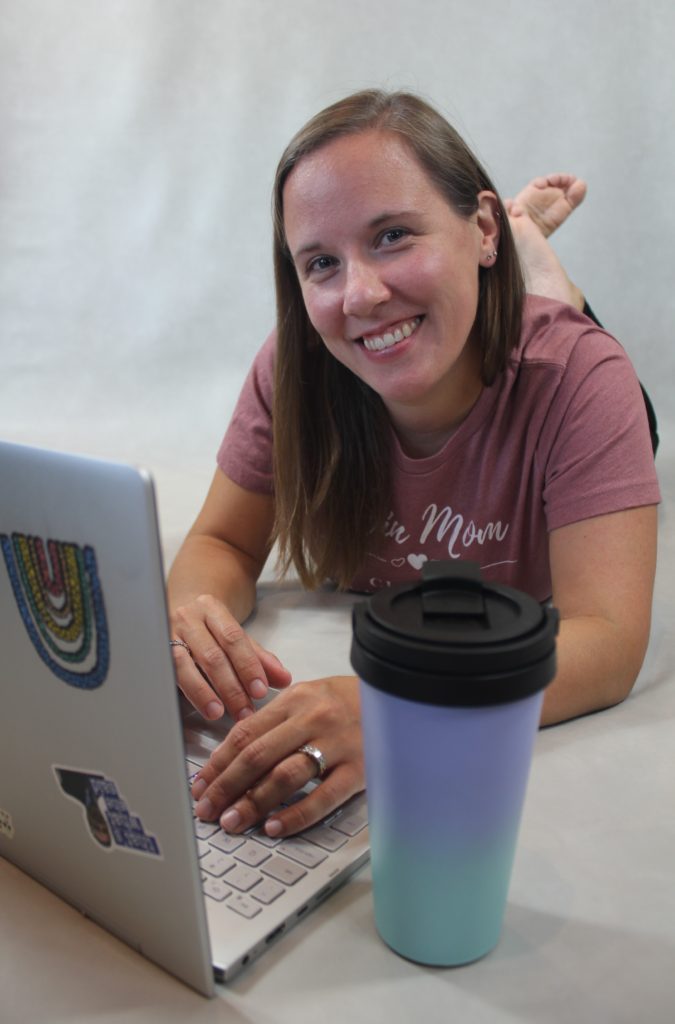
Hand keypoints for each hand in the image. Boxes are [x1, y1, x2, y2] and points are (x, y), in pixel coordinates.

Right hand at [170, 594, 291, 721]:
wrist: (179, 606)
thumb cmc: (212, 627)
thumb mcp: (237, 636)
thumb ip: (260, 658)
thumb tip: (284, 679)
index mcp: (212, 609)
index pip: (233, 638)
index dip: (247, 666)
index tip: (260, 691)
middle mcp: (188, 619)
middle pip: (211, 655)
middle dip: (230, 686)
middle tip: (245, 711)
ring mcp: (167, 635)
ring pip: (184, 666)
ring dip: (204, 693)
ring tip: (220, 713)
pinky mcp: (156, 654)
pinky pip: (169, 675)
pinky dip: (186, 692)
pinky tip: (198, 707)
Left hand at [191, 675, 363, 837]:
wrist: (400, 699)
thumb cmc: (349, 701)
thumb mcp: (309, 697)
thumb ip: (275, 720)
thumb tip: (234, 753)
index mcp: (296, 699)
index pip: (245, 734)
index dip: (218, 763)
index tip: (201, 786)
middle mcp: (313, 719)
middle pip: (258, 756)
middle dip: (226, 786)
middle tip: (207, 810)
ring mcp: (337, 745)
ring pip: (284, 776)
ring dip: (253, 803)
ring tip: (232, 822)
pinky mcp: (358, 770)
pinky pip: (322, 798)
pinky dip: (295, 815)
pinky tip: (274, 827)